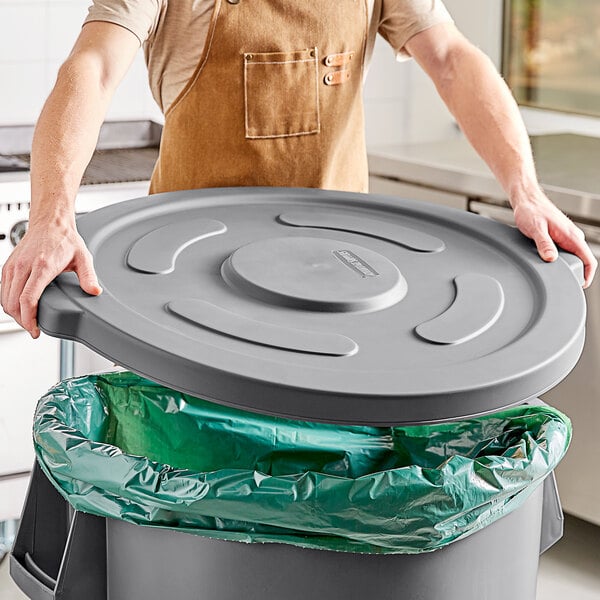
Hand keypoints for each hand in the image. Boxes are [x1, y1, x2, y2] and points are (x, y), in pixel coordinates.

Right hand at [1, 221, 101, 337]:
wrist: (50, 222)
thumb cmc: (65, 239)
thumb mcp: (83, 257)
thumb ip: (89, 276)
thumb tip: (95, 291)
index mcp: (42, 266)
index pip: (28, 299)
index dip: (29, 319)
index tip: (35, 330)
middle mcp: (24, 266)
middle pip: (13, 303)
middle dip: (22, 321)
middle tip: (34, 329)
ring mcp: (13, 266)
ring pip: (5, 298)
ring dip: (14, 314)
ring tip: (28, 321)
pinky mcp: (8, 266)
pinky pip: (3, 290)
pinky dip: (9, 302)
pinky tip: (19, 308)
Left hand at [512, 189, 596, 287]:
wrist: (527, 200)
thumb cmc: (531, 211)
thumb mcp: (535, 229)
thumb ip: (544, 244)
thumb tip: (551, 258)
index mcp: (571, 236)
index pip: (589, 259)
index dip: (587, 275)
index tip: (580, 285)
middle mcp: (572, 236)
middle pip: (581, 260)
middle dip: (575, 273)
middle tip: (562, 283)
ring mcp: (566, 237)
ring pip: (572, 256)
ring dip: (566, 267)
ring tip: (554, 276)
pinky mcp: (559, 237)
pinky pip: (564, 252)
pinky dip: (559, 260)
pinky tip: (549, 264)